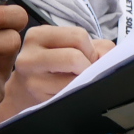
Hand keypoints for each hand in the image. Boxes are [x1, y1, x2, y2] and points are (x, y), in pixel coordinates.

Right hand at [0, 25, 115, 123]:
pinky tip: (69, 92)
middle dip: (88, 66)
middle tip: (83, 72)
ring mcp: (31, 79)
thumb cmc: (52, 65)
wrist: (23, 90)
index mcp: (38, 35)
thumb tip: (110, 59)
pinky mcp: (37, 99)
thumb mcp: (67, 46)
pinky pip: (69, 95)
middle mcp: (29, 55)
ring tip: (76, 81)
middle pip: (75, 57)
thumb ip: (96, 46)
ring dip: (83, 82)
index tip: (85, 57)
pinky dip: (76, 94)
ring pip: (74, 80)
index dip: (90, 49)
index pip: (78, 36)